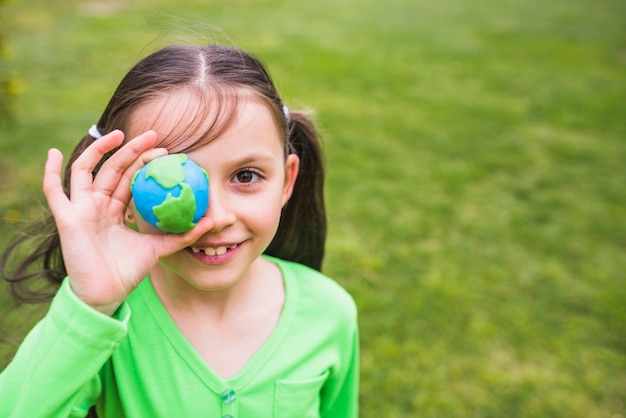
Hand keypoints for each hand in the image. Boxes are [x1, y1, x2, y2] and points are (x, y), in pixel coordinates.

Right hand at [42, 130, 213, 314]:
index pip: (130, 177)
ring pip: (87, 170)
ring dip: (100, 150)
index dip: (144, 162)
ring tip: (119, 134)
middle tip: (154, 135)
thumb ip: (182, 234)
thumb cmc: (128, 271)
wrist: (106, 293)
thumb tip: (211, 221)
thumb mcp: (159, 248)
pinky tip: (54, 152)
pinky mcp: (67, 218)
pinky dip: (50, 171)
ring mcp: (81, 209)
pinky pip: (53, 191)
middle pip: (113, 169)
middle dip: (132, 150)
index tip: (165, 151)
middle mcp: (97, 205)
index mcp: (115, 209)